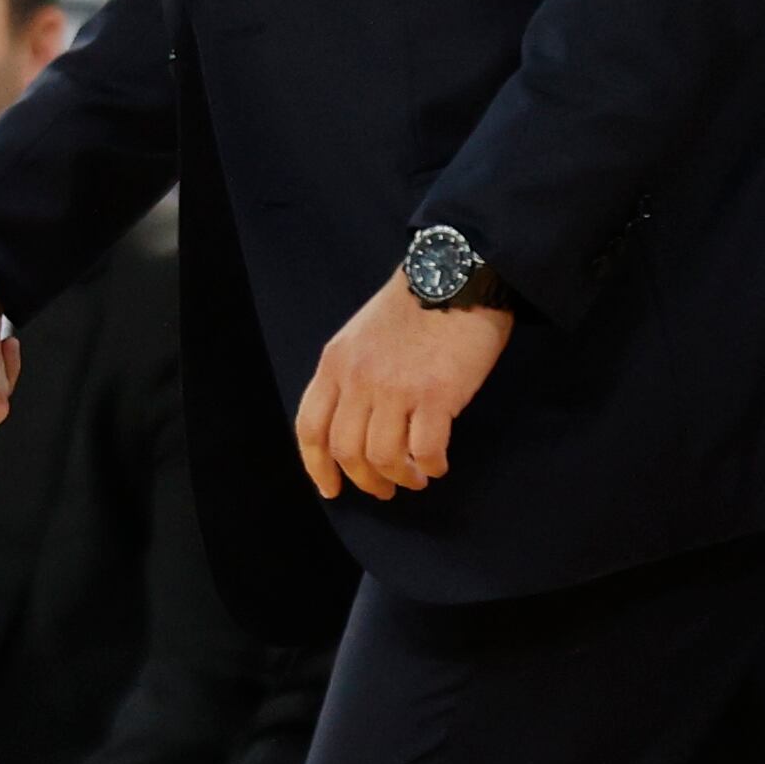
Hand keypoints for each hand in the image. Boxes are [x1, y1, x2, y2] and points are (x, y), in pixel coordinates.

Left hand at [294, 270, 512, 501]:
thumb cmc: (411, 306)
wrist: (453, 274)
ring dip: (401, 477)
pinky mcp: (435, 395)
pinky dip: (431, 466)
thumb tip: (353, 426)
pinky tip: (438, 463)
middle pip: (347, 451)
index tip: (331, 488)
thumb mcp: (361, 336)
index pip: (311, 427)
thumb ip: (350, 375)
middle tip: (386, 489)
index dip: (317, 466)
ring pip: (384, 458)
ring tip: (417, 475)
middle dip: (366, 480)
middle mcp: (359, 378)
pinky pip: (425, 451)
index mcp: (335, 363)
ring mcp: (396, 388)